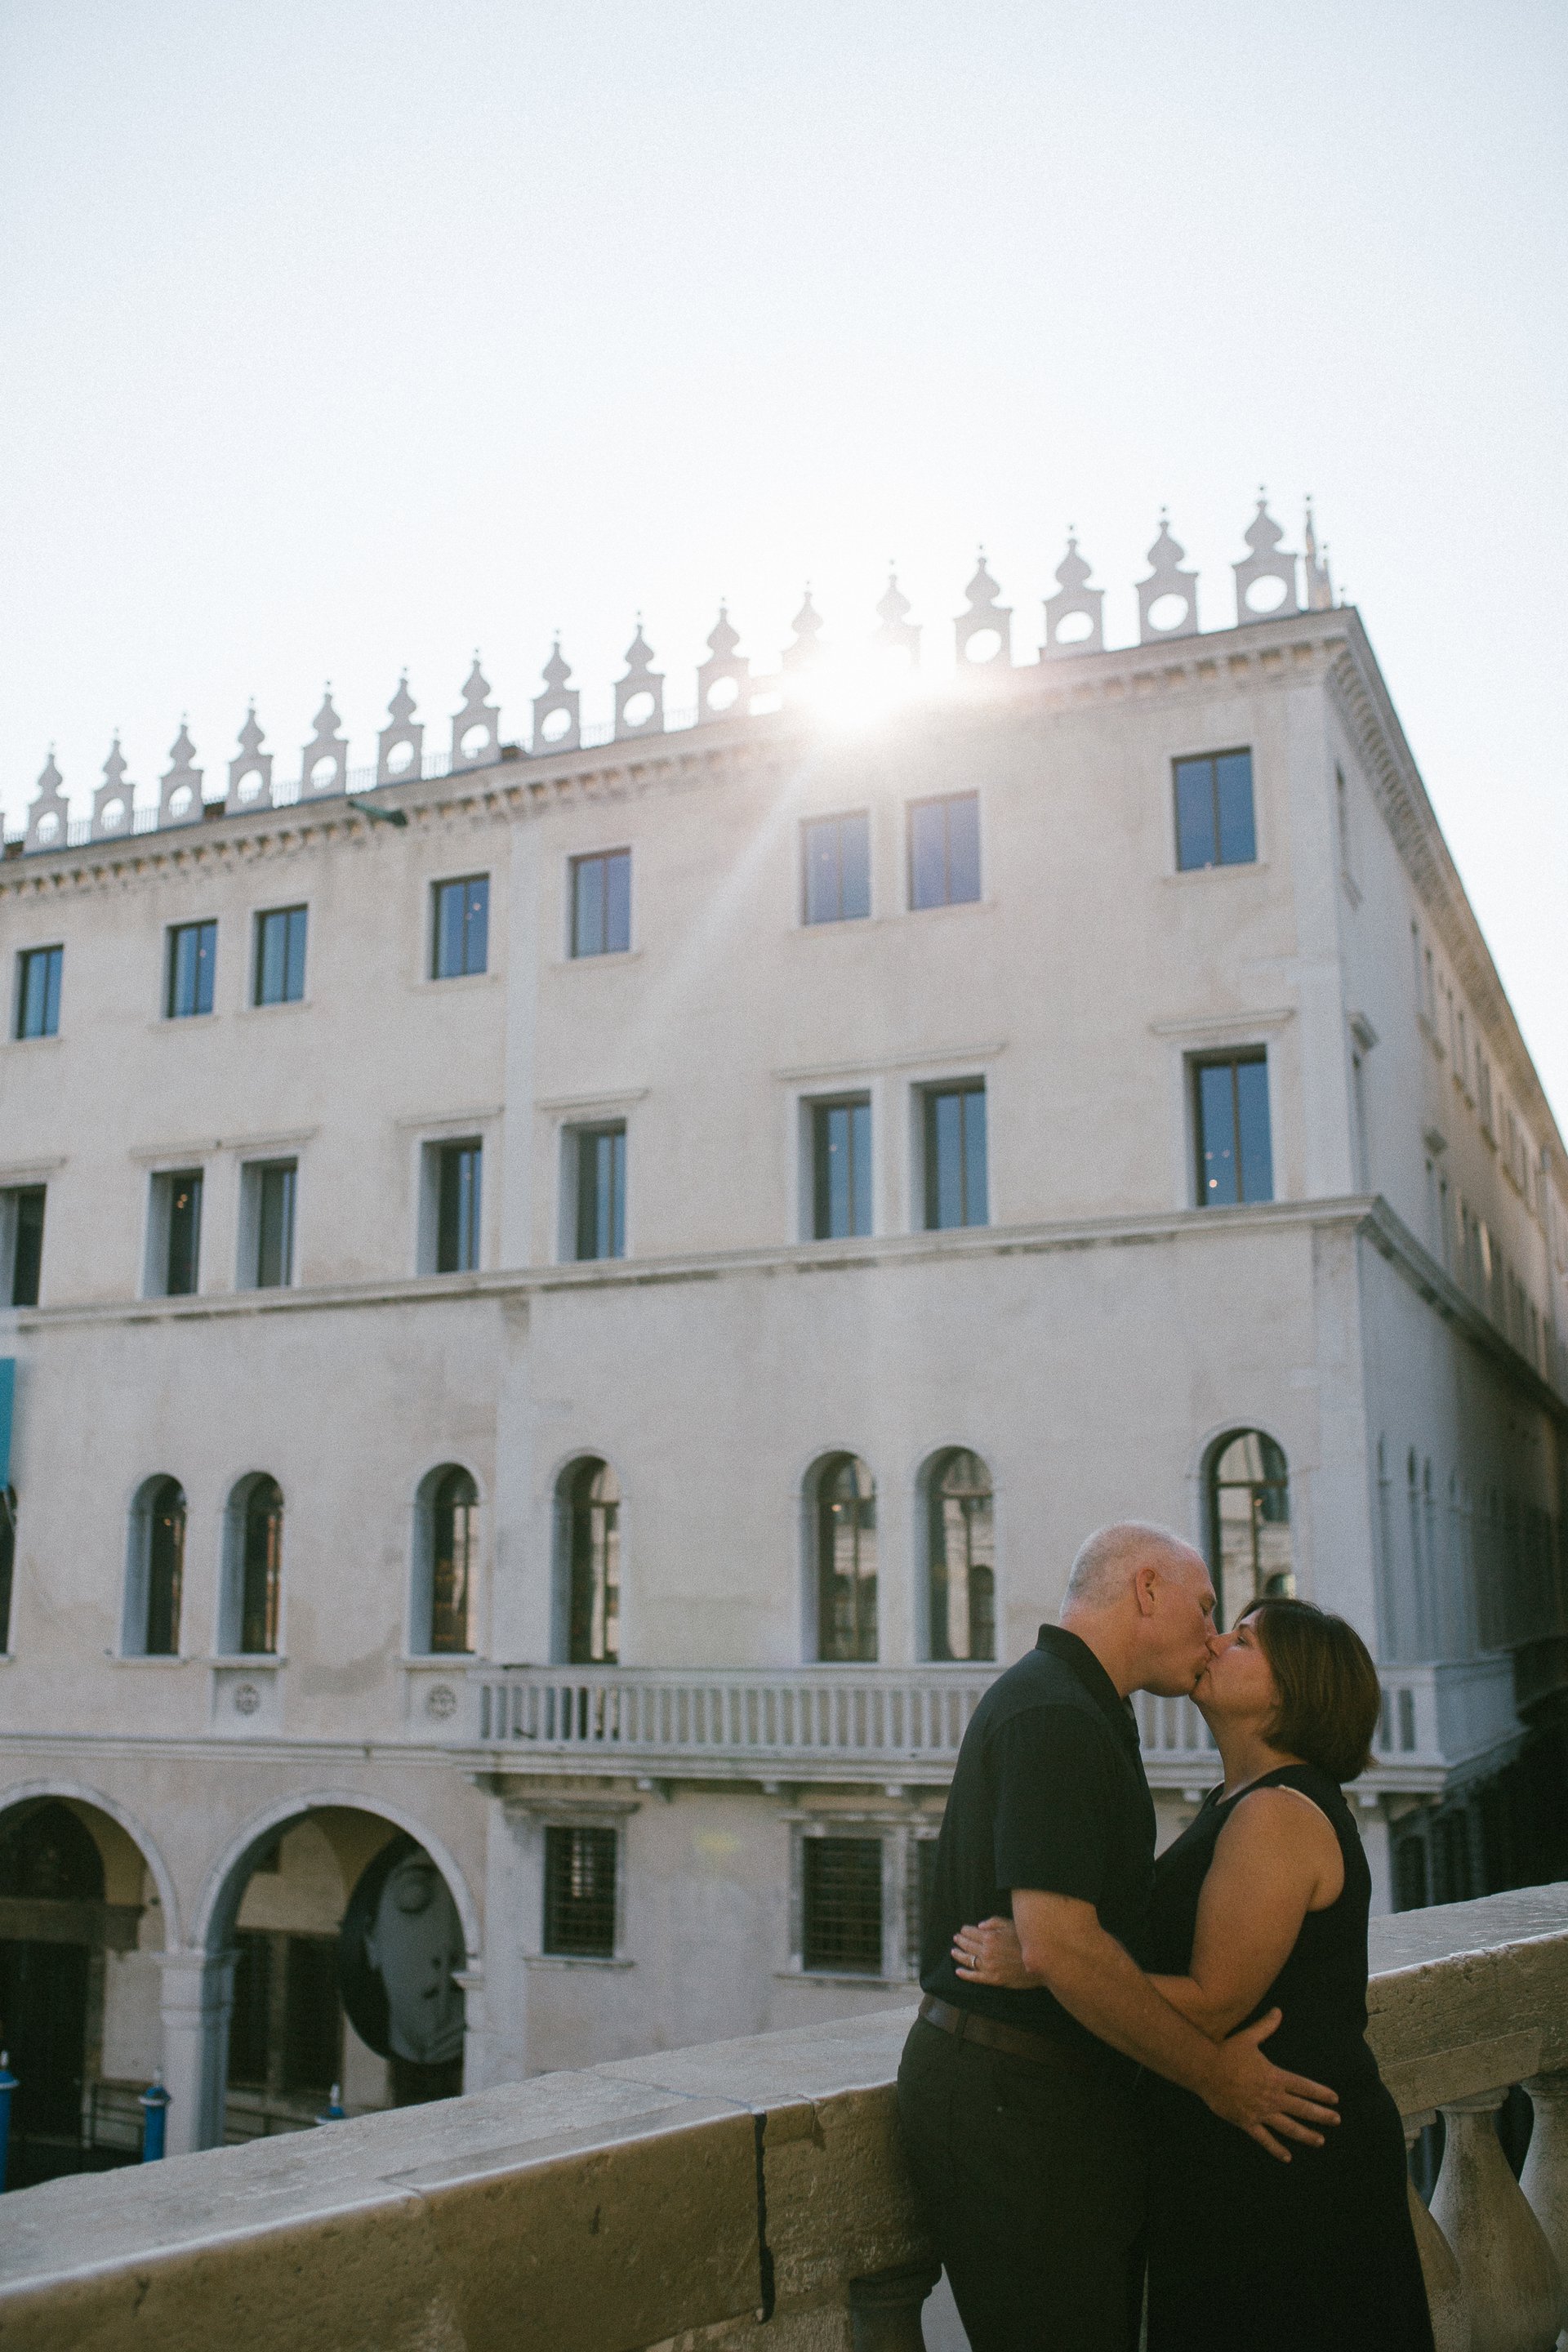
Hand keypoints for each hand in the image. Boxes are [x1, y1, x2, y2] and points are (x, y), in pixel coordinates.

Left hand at [952, 1916, 1034, 1988]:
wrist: (1039, 1963)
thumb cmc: (1025, 1941)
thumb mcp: (1011, 1925)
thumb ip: (994, 1922)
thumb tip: (979, 1925)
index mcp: (990, 1937)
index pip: (971, 1932)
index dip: (965, 1930)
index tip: (963, 1929)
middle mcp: (987, 1952)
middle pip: (968, 1945)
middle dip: (960, 1940)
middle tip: (956, 1938)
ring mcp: (989, 1966)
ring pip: (968, 1960)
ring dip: (959, 1955)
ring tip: (954, 1951)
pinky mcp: (993, 1979)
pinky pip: (974, 1977)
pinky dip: (965, 1974)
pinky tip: (958, 1971)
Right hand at [1201, 2010, 1339, 2161]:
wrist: (1205, 2069)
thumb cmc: (1227, 2052)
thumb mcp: (1248, 2037)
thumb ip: (1266, 2026)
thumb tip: (1278, 2010)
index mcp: (1275, 2076)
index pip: (1304, 2086)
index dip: (1321, 2093)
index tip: (1335, 2099)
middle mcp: (1272, 2097)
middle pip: (1302, 2108)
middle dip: (1321, 2115)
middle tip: (1336, 2120)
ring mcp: (1260, 2112)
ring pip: (1288, 2127)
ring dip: (1306, 2135)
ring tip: (1321, 2141)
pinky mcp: (1247, 2122)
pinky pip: (1265, 2139)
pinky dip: (1276, 2149)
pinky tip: (1287, 2157)